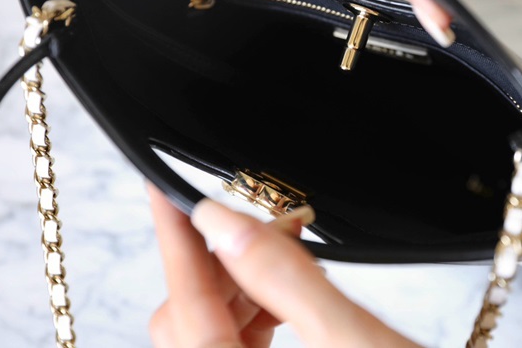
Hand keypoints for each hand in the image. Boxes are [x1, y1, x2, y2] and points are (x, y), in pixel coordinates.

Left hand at [146, 183, 423, 347]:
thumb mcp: (357, 343)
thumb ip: (286, 283)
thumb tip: (224, 225)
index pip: (187, 306)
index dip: (176, 240)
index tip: (165, 189)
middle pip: (190, 319)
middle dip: (224, 259)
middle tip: (276, 222)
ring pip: (209, 330)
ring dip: (242, 281)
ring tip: (291, 247)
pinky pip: (234, 344)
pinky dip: (255, 307)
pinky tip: (286, 290)